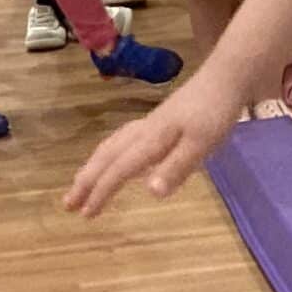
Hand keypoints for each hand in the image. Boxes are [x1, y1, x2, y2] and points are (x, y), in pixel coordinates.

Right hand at [66, 68, 244, 217]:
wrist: (224, 78)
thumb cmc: (215, 113)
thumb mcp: (202, 144)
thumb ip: (177, 167)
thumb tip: (150, 192)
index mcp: (151, 140)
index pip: (119, 170)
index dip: (101, 192)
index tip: (85, 214)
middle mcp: (142, 132)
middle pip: (106, 157)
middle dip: (86, 181)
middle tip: (67, 204)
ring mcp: (147, 125)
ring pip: (110, 147)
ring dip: (92, 167)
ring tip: (80, 185)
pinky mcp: (155, 122)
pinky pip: (120, 141)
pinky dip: (108, 154)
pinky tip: (113, 160)